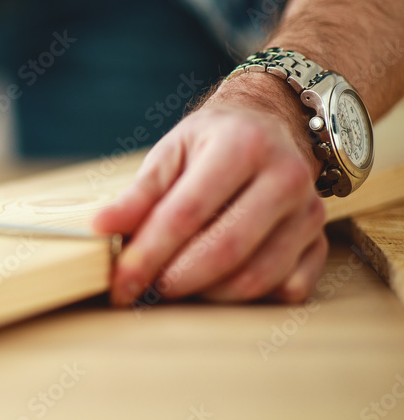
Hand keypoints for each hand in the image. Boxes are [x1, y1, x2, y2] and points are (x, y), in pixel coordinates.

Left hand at [93, 73, 328, 304]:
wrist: (271, 123)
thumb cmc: (212, 140)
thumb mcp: (170, 152)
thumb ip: (137, 194)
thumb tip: (100, 228)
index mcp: (242, 147)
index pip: (185, 214)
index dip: (147, 254)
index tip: (120, 282)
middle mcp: (285, 178)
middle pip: (224, 250)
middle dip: (175, 280)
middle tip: (143, 290)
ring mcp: (309, 212)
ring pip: (256, 278)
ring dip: (206, 294)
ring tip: (174, 284)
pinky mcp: (320, 239)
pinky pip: (286, 288)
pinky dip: (246, 296)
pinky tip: (218, 283)